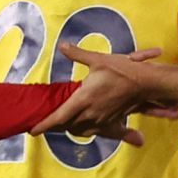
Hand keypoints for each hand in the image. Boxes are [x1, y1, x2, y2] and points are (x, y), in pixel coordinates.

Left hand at [35, 45, 173, 142]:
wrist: (145, 83)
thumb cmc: (121, 70)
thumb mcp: (98, 59)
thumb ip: (78, 54)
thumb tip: (62, 45)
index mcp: (83, 99)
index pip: (59, 116)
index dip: (44, 125)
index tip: (32, 131)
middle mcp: (90, 113)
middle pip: (67, 125)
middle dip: (55, 126)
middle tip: (45, 123)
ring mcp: (101, 119)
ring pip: (80, 130)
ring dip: (70, 129)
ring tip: (63, 125)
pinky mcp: (111, 121)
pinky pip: (97, 133)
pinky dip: (88, 132)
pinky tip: (85, 131)